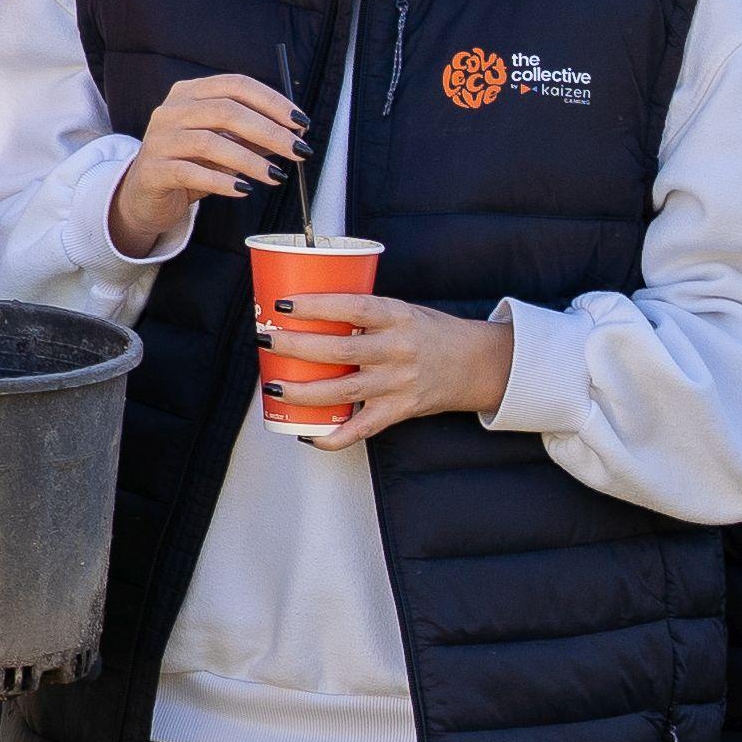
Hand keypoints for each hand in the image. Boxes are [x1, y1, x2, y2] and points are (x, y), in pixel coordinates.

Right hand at [109, 73, 307, 257]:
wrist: (148, 194)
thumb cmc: (192, 164)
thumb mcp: (227, 145)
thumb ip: (255, 136)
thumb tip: (295, 133)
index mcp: (190, 93)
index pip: (236, 85)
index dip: (272, 101)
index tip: (301, 121)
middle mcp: (171, 110)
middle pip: (226, 111)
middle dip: (269, 131)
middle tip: (298, 150)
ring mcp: (160, 139)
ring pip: (210, 142)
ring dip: (250, 160)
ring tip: (276, 176)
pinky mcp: (153, 170)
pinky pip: (192, 173)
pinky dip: (223, 182)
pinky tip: (244, 190)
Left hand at [275, 291, 516, 442]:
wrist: (476, 364)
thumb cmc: (431, 333)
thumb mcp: (402, 311)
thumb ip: (363, 313)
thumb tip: (308, 312)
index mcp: (398, 317)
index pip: (353, 307)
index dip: (317, 305)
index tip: (284, 304)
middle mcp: (398, 351)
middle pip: (339, 350)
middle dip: (295, 346)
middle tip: (266, 339)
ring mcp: (398, 383)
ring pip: (342, 391)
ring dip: (302, 391)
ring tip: (274, 386)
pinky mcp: (399, 410)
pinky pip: (361, 429)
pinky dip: (332, 437)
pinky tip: (308, 434)